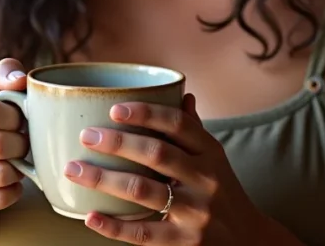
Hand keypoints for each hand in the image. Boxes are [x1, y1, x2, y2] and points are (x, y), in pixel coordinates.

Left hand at [64, 94, 283, 244]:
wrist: (250, 241)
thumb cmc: (223, 193)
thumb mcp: (216, 160)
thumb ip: (195, 131)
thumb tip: (183, 94)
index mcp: (211, 154)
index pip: (178, 124)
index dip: (146, 113)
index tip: (114, 109)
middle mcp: (206, 180)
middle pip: (156, 153)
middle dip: (117, 142)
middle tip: (86, 135)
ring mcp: (196, 213)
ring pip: (143, 190)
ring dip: (103, 179)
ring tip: (74, 170)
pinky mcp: (185, 243)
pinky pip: (144, 234)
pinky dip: (114, 226)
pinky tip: (90, 216)